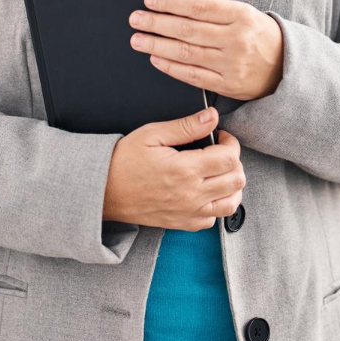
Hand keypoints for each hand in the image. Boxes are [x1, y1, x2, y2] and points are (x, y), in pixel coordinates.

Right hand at [103, 106, 244, 231]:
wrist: (103, 191)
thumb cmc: (123, 161)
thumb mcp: (152, 135)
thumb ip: (185, 126)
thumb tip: (211, 117)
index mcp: (185, 170)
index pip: (229, 158)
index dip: (230, 143)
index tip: (220, 136)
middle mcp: (191, 195)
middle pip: (236, 180)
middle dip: (234, 162)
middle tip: (220, 152)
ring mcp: (188, 212)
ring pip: (231, 203)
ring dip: (231, 186)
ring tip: (218, 172)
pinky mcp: (182, 223)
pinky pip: (213, 220)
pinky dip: (216, 205)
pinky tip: (205, 191)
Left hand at [128, 0, 283, 102]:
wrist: (286, 66)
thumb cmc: (257, 34)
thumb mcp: (243, 14)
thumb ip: (213, 12)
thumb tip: (173, 6)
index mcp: (241, 15)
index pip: (198, 6)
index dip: (171, 2)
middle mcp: (237, 39)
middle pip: (188, 30)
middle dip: (157, 24)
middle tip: (135, 19)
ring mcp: (232, 64)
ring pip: (187, 53)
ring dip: (157, 46)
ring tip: (138, 39)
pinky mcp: (228, 85)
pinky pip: (193, 76)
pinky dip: (171, 67)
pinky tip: (155, 59)